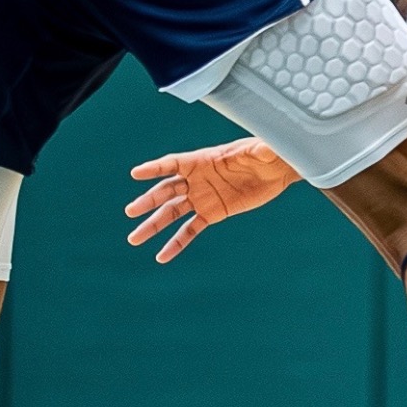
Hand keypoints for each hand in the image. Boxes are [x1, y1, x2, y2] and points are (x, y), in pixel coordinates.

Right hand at [124, 138, 299, 262]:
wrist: (276, 170)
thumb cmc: (266, 153)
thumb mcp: (262, 150)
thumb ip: (260, 151)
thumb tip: (266, 150)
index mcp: (203, 160)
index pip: (174, 163)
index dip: (156, 168)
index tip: (136, 173)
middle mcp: (197, 179)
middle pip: (167, 190)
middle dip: (148, 201)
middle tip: (130, 211)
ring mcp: (202, 197)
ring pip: (172, 213)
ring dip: (153, 225)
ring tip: (134, 239)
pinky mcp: (213, 213)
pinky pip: (190, 230)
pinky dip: (176, 243)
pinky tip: (162, 256)